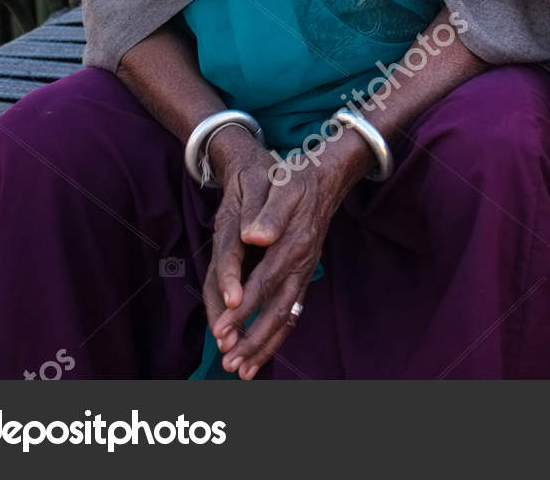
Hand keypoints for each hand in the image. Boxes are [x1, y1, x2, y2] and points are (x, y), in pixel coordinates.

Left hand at [203, 125, 370, 378]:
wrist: (327, 179)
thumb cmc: (298, 181)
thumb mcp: (284, 186)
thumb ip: (270, 213)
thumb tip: (254, 236)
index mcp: (294, 244)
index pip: (265, 282)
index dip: (243, 307)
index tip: (222, 329)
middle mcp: (302, 264)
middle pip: (278, 309)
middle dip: (253, 339)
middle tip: (230, 362)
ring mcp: (305, 272)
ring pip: (287, 316)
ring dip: (265, 345)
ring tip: (243, 370)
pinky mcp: (303, 276)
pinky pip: (292, 312)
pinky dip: (277, 335)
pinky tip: (262, 353)